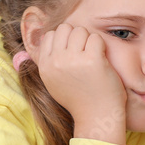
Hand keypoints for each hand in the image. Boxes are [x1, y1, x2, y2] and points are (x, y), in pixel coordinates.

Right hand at [34, 24, 126, 144]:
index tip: (72, 54)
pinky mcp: (92, 60)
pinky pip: (95, 38)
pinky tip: (101, 60)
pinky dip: (101, 46)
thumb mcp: (52, 82)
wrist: (96, 117)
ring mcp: (73, 60)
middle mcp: (56, 62)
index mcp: (45, 66)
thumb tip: (42, 38)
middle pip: (65, 28)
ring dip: (89, 40)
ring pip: (80, 30)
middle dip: (76, 36)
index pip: (50, 35)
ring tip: (92, 57)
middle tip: (84, 53)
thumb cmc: (78, 99)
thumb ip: (47, 62)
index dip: (63, 40)